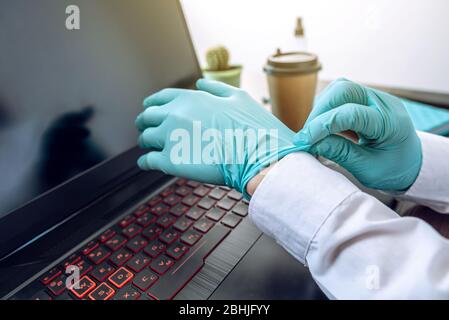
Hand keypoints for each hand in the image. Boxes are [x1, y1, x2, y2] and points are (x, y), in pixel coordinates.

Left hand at [136, 79, 301, 197]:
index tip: (150, 109)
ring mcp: (171, 137)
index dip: (153, 104)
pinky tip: (147, 163)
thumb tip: (200, 82)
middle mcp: (176, 114)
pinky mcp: (171, 161)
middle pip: (148, 117)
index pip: (161, 98)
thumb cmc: (254, 129)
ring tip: (149, 147)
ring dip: (145, 141)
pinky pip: (147, 160)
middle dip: (145, 122)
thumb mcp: (239, 97)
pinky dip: (145, 162)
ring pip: (145, 138)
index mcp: (191, 98)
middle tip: (146, 128)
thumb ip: (216, 88)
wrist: (259, 157)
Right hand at [294, 78, 421, 190]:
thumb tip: (311, 142)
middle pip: (343, 90)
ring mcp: (374, 97)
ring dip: (321, 109)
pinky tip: (324, 128)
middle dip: (319, 112)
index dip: (322, 125)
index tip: (304, 141)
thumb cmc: (393, 169)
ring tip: (315, 133)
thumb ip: (340, 153)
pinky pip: (339, 95)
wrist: (410, 162)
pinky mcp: (365, 98)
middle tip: (307, 136)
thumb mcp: (367, 169)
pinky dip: (326, 109)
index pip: (350, 113)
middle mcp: (383, 102)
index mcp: (390, 122)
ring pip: (339, 88)